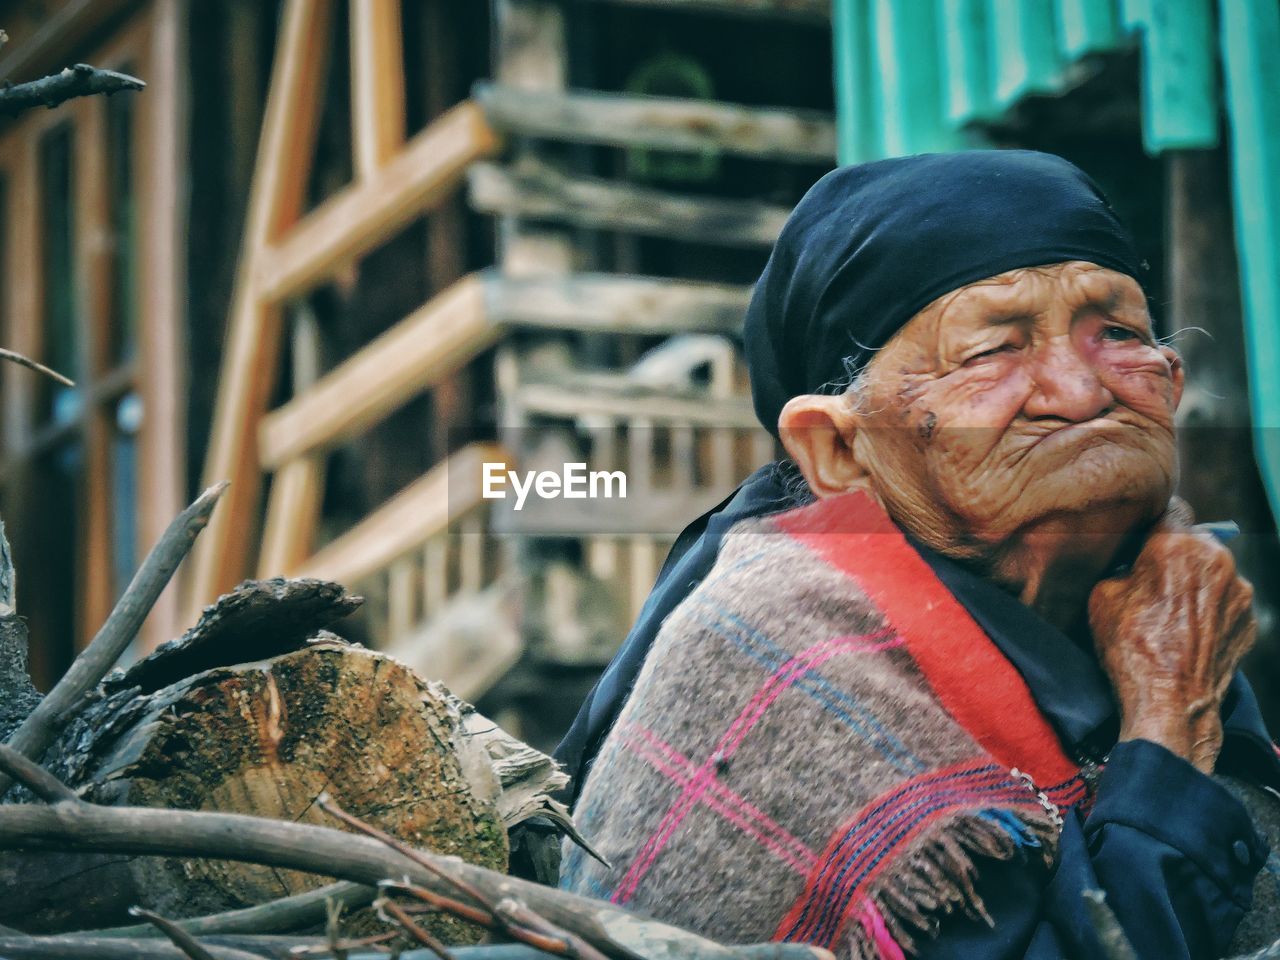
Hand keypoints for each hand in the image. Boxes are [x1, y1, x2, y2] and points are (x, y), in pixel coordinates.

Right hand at [1089, 500, 1256, 773]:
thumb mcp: (1101, 595)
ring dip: (1196, 582)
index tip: (1144, 535)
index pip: (1171, 507)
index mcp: (1176, 543)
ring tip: (1171, 613)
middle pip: (1195, 541)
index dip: (1155, 520)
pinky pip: (1227, 600)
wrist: (1171, 702)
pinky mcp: (1250, 619)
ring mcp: (1239, 590)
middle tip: (1152, 580)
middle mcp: (1216, 559)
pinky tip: (1189, 632)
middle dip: (1176, 554)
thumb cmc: (1130, 647)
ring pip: (1214, 571)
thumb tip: (1132, 564)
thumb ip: (1123, 566)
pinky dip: (1211, 609)